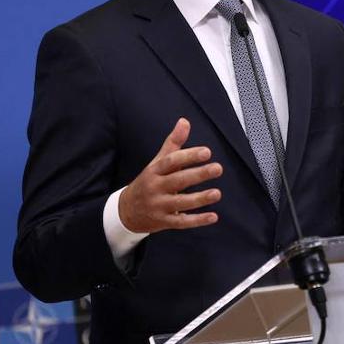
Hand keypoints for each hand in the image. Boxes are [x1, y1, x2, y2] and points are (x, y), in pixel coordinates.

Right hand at [118, 118, 222, 233]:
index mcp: (155, 171)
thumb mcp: (157, 162)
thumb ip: (173, 143)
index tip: (207, 152)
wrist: (126, 211)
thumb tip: (185, 121)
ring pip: (180, 203)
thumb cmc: (148, 181)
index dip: (188, 156)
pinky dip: (197, 221)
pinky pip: (181, 222)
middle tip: (218, 168)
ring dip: (199, 199)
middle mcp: (156, 188)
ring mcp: (159, 206)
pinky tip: (213, 216)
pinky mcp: (163, 221)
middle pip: (177, 180)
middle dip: (198, 175)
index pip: (171, 161)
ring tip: (217, 193)